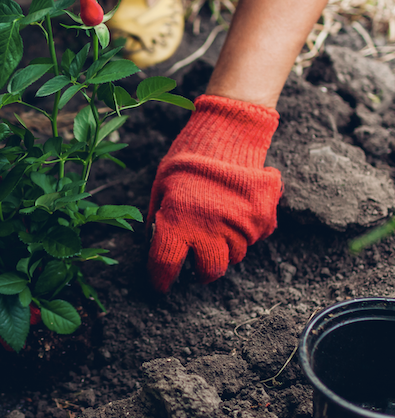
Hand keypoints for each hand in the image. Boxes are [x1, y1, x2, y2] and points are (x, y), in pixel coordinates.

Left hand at [147, 94, 281, 291]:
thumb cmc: (188, 159)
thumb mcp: (162, 186)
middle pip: (209, 270)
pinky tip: (235, 213)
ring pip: (234, 256)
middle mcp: (209, 230)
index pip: (166, 264)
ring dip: (224, 249)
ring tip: (217, 227)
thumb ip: (160, 217)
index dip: (161, 279)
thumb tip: (155, 244)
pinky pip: (254, 239)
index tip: (161, 284)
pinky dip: (245, 233)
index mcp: (177, 222)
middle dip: (202, 269)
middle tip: (197, 257)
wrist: (228, 133)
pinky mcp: (262, 220)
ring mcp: (239, 227)